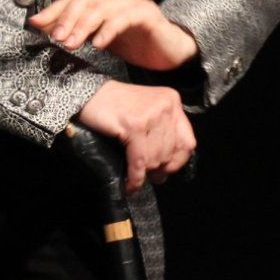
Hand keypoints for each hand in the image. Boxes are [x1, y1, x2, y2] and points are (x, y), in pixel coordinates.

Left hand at [29, 0, 198, 71]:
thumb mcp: (100, 40)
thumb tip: (44, 30)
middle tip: (56, 37)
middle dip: (68, 16)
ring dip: (84, 25)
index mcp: (105, 0)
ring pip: (104, 6)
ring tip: (71, 43)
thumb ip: (77, 32)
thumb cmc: (135, 45)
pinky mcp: (149, 15)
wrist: (170, 53)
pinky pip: (125, 18)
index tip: (36, 24)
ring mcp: (135, 4)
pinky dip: (109, 30)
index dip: (55, 9)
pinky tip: (98, 45)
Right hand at [75, 80, 196, 192]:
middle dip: (158, 168)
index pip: (187, 141)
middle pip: (171, 152)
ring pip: (156, 158)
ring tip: (135, 177)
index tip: (166, 170)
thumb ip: (162, 131)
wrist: (91, 95)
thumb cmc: (117, 106)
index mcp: (173, 101)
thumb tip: (168, 167)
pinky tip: (130, 184)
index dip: (178, 161)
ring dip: (145, 173)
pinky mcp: (135, 125)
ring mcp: (151, 115)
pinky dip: (135, 177)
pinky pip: (140, 160)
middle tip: (147, 176)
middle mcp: (166, 106)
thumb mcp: (148, 112)